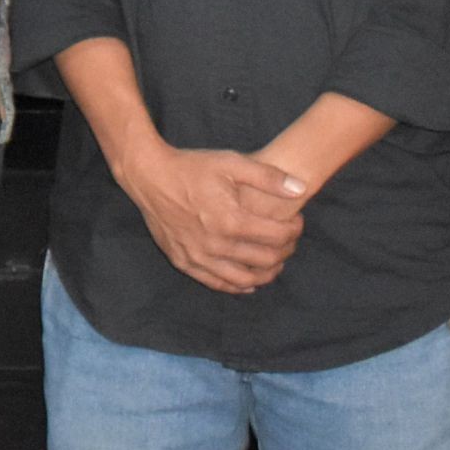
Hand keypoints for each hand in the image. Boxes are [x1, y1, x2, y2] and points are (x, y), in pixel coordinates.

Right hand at [116, 142, 305, 293]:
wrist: (149, 175)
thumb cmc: (192, 167)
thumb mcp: (231, 162)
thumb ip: (268, 177)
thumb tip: (301, 188)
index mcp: (231, 221)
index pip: (277, 237)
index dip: (294, 230)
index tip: (297, 222)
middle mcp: (216, 245)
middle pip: (265, 260)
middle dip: (285, 251)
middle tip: (289, 241)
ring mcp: (198, 257)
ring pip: (243, 280)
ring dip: (265, 274)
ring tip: (275, 263)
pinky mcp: (183, 262)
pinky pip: (216, 283)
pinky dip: (237, 286)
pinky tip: (248, 281)